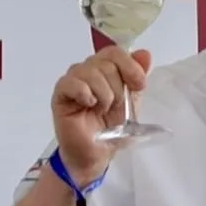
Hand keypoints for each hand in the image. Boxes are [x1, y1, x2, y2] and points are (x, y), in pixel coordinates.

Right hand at [51, 46, 151, 183]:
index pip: (115, 52)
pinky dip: (85, 94)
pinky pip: (72, 82)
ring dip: (103, 94)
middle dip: (117, 88)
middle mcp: (87, 70)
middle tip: (114, 107)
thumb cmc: (111, 129)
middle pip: (106, 62)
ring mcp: (72, 80)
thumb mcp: (131, 102)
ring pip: (90, 71)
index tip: (139, 86)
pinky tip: (88, 105)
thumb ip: (136, 77)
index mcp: (105, 69)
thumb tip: (145, 53)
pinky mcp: (60, 94)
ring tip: (101, 110)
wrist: (96, 153)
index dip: (129, 66)